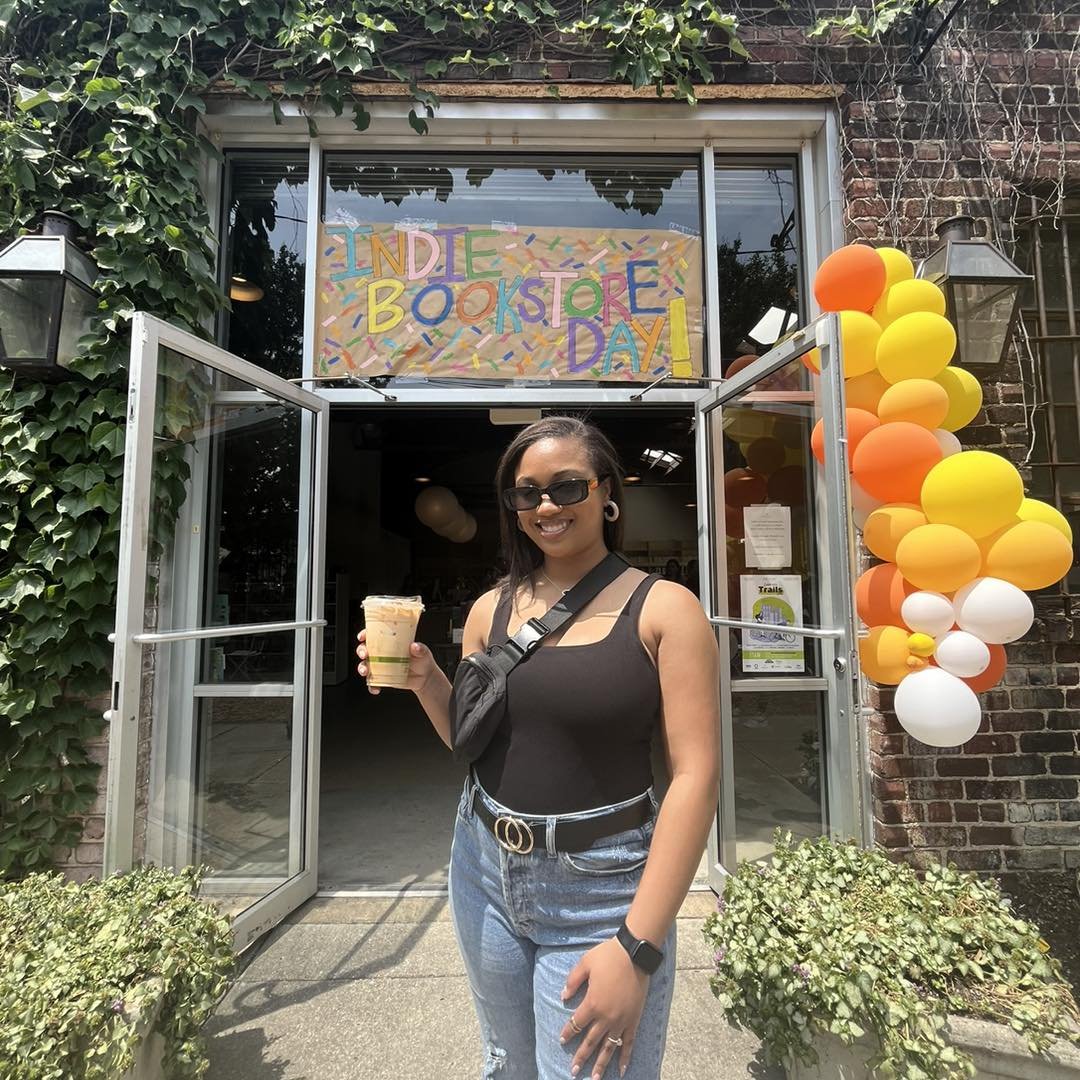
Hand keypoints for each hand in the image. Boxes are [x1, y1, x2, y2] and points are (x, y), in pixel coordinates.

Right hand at [355, 629, 436, 694]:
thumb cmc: (422, 660)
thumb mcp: (423, 652)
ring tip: (366, 672)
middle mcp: (382, 653)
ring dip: (362, 668)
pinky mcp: (382, 678)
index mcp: (390, 642)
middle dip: (361, 651)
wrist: (425, 677)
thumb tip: (415, 646)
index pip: (374, 634)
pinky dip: (371, 686)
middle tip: (365, 654)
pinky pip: (372, 683)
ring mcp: (380, 666)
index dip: (365, 634)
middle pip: (365, 649)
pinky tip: (376, 688)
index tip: (362, 636)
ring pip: (365, 665)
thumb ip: (420, 649)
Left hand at [559, 937, 648, 1078]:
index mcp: (592, 1003)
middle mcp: (606, 1017)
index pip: (576, 1024)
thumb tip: (563, 997)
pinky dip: (625, 1057)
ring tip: (594, 1078)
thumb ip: (572, 981)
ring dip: (601, 1064)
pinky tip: (622, 1069)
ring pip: (609, 1048)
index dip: (568, 1033)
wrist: (635, 954)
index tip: (562, 1040)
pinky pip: (629, 1043)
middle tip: (574, 1071)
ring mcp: (621, 1021)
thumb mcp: (585, 963)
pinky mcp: (634, 1020)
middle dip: (581, 1057)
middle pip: (590, 1041)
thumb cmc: (608, 956)